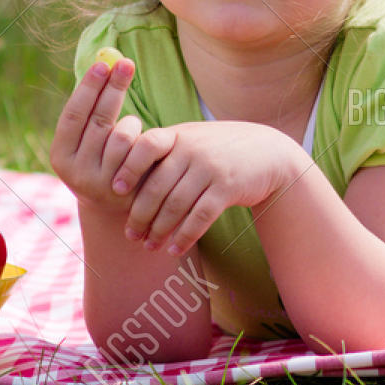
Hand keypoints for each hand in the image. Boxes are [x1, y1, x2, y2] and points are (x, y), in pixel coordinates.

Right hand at [49, 56, 141, 213]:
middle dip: (114, 88)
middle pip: (98, 121)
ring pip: (122, 136)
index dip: (89, 88)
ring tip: (132, 127)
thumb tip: (105, 62)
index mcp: (60, 155)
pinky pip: (140, 152)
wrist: (117, 209)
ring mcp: (100, 185)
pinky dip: (144, 140)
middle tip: (126, 62)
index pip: (74, 114)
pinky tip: (145, 143)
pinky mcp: (126, 191)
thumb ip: (92, 111)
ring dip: (132, 122)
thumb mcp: (90, 141)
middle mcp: (75, 172)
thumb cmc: (104, 161)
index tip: (103, 63)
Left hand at [112, 120, 305, 255]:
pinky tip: (175, 249)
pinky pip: (200, 216)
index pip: (146, 145)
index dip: (128, 167)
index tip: (115, 191)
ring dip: (160, 230)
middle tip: (131, 235)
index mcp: (179, 135)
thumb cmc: (220, 149)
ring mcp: (211, 168)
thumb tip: (120, 177)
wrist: (269, 152)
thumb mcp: (193, 139)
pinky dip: (185, 236)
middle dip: (140, 215)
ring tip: (150, 246)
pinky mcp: (228, 187)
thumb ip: (163, 151)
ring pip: (176, 205)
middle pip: (157, 185)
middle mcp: (193, 149)